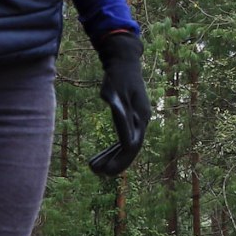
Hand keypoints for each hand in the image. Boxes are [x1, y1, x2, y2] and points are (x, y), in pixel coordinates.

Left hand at [87, 28, 149, 176]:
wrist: (124, 61)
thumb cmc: (117, 74)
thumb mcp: (114, 91)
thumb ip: (117, 108)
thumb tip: (120, 124)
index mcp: (140, 116)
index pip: (131, 145)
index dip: (118, 160)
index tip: (104, 170)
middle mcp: (142, 121)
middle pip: (130, 149)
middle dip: (114, 163)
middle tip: (97, 173)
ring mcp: (137, 120)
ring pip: (126, 146)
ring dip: (111, 158)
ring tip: (93, 167)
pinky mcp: (131, 118)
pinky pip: (123, 138)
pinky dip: (111, 149)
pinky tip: (100, 157)